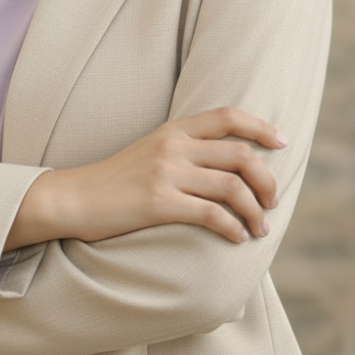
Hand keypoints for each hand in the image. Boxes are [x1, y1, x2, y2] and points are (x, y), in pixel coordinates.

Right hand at [5, 106, 284, 251]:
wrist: (73, 197)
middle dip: (267, 179)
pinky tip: (237, 238)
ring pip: (232, 186)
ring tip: (260, 228)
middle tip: (273, 200)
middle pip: (240, 153)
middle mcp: (173, 146)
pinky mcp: (158, 203)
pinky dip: (233, 227)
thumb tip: (228, 164)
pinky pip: (211, 214)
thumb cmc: (115, 180)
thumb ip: (185, 150)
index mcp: (173, 129)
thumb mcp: (151, 150)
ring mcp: (165, 173)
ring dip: (255, 209)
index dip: (261, 127)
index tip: (281, 142)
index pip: (228, 116)